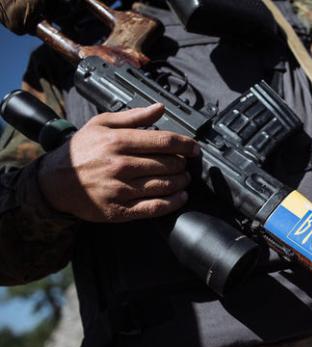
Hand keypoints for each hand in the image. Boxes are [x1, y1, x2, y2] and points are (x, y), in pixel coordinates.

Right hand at [38, 103, 198, 221]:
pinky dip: (173, 203)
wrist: (54, 182)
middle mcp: (120, 165)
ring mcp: (120, 189)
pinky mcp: (119, 210)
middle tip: (186, 164)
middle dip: (182, 164)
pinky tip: (180, 197)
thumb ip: (133, 116)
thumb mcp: (101, 124)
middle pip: (167, 164)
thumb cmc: (81, 150)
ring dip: (181, 182)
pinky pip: (154, 208)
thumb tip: (160, 108)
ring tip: (184, 178)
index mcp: (118, 141)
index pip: (163, 141)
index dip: (185, 145)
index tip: (194, 148)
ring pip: (164, 185)